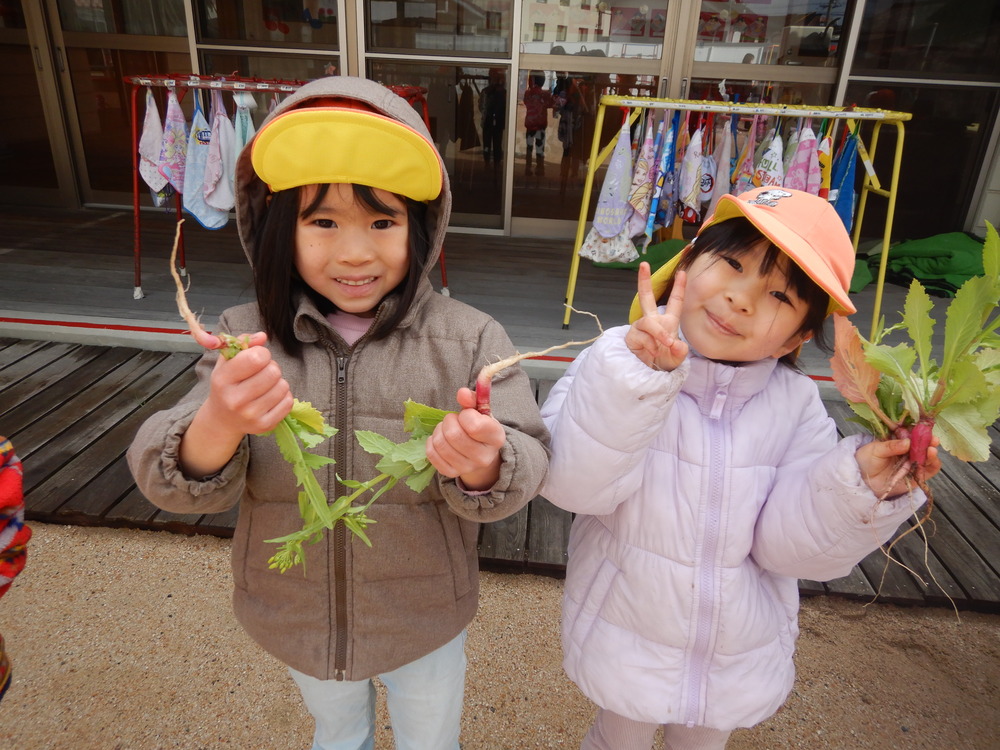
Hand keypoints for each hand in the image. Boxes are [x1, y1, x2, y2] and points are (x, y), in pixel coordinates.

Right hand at [181, 334, 292, 477]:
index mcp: (223, 380)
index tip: (257, 358)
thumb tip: (262, 336)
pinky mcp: (264, 425)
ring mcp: (250, 415)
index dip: (262, 353)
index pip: (256, 358)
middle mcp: (235, 400)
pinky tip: (271, 397)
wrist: (222, 419)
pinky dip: (283, 396)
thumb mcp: (227, 361)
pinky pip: (288, 402)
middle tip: (263, 373)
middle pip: (273, 372)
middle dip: (271, 367)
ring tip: (266, 385)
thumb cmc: (228, 384)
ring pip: (283, 386)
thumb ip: (243, 342)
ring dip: (278, 382)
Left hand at [425, 387, 504, 490]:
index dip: (465, 415)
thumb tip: (462, 393)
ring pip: (441, 444)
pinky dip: (431, 443)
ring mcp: (467, 468)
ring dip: (439, 430)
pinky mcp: (451, 473)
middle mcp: (484, 457)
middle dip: (449, 421)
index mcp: (496, 438)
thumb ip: (472, 399)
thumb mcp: (480, 411)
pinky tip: (440, 439)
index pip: (474, 426)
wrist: (480, 452)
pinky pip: (431, 455)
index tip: (466, 414)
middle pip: (454, 435)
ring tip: (446, 429)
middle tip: (453, 420)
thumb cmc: (480, 427)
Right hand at [625, 261, 688, 371]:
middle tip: (644, 264)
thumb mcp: (677, 358)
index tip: (682, 272)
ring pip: (648, 322)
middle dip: (644, 280)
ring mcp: (641, 328)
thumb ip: (679, 351)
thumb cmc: (665, 361)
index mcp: (668, 321)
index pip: (675, 302)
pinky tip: (653, 353)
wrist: (651, 373)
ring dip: (658, 333)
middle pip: (646, 297)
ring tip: (665, 345)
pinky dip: (650, 346)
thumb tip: (675, 343)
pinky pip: (641, 336)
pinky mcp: (632, 336)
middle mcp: (653, 321)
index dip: (679, 287)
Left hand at [856, 436, 941, 497]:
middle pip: (922, 443)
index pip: (911, 432)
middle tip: (933, 439)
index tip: (923, 428)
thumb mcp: (875, 450)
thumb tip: (907, 442)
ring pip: (928, 455)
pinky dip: (934, 464)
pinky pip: (930, 469)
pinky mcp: (918, 473)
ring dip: (932, 453)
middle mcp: (909, 449)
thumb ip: (890, 446)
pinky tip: (933, 460)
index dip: (918, 429)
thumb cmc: (868, 461)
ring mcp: (914, 461)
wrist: (865, 481)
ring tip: (932, 450)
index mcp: (898, 439)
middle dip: (929, 441)